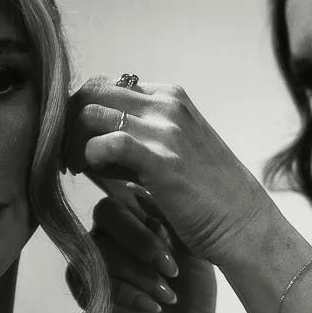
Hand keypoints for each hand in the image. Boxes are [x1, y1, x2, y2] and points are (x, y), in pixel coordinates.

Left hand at [69, 78, 277, 265]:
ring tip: (76, 170)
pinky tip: (91, 177)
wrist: (244, 226)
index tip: (75, 145)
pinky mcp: (161, 160)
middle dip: (68, 123)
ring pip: (90, 113)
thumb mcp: (174, 151)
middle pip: (90, 92)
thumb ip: (137, 138)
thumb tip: (90, 143)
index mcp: (170, 97)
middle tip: (66, 157)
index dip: (80, 113)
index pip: (104, 86)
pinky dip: (89, 158)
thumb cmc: (208, 197)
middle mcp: (167, 104)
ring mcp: (165, 129)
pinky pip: (106, 144)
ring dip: (73, 142)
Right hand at [74, 194, 217, 312]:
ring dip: (140, 275)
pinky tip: (152, 307)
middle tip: (170, 270)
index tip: (176, 249)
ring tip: (168, 296)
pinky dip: (126, 294)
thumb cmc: (192, 289)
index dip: (149, 220)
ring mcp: (92, 258)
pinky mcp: (82, 287)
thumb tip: (140, 192)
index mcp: (135, 216)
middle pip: (106, 213)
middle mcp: (109, 232)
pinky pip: (93, 279)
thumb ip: (169, 218)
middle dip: (141, 241)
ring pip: (102, 249)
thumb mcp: (193, 247)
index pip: (125, 196)